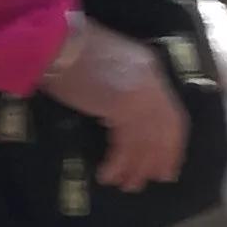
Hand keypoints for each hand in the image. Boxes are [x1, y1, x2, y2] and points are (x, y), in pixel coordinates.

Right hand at [43, 21, 190, 191]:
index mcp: (150, 68)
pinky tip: (108, 173)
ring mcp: (140, 93)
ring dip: (137, 165)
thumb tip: (119, 116)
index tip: (167, 162)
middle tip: (154, 179)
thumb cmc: (72, 49)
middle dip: (159, 157)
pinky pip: (126, 143)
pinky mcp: (122, 106)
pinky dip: (119, 162)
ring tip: (128, 185)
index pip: (171, 113)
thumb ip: (121, 88)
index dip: (171, 142)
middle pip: (165, 130)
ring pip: (147, 139)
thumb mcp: (108, 65)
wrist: (55, 41)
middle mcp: (152, 82)